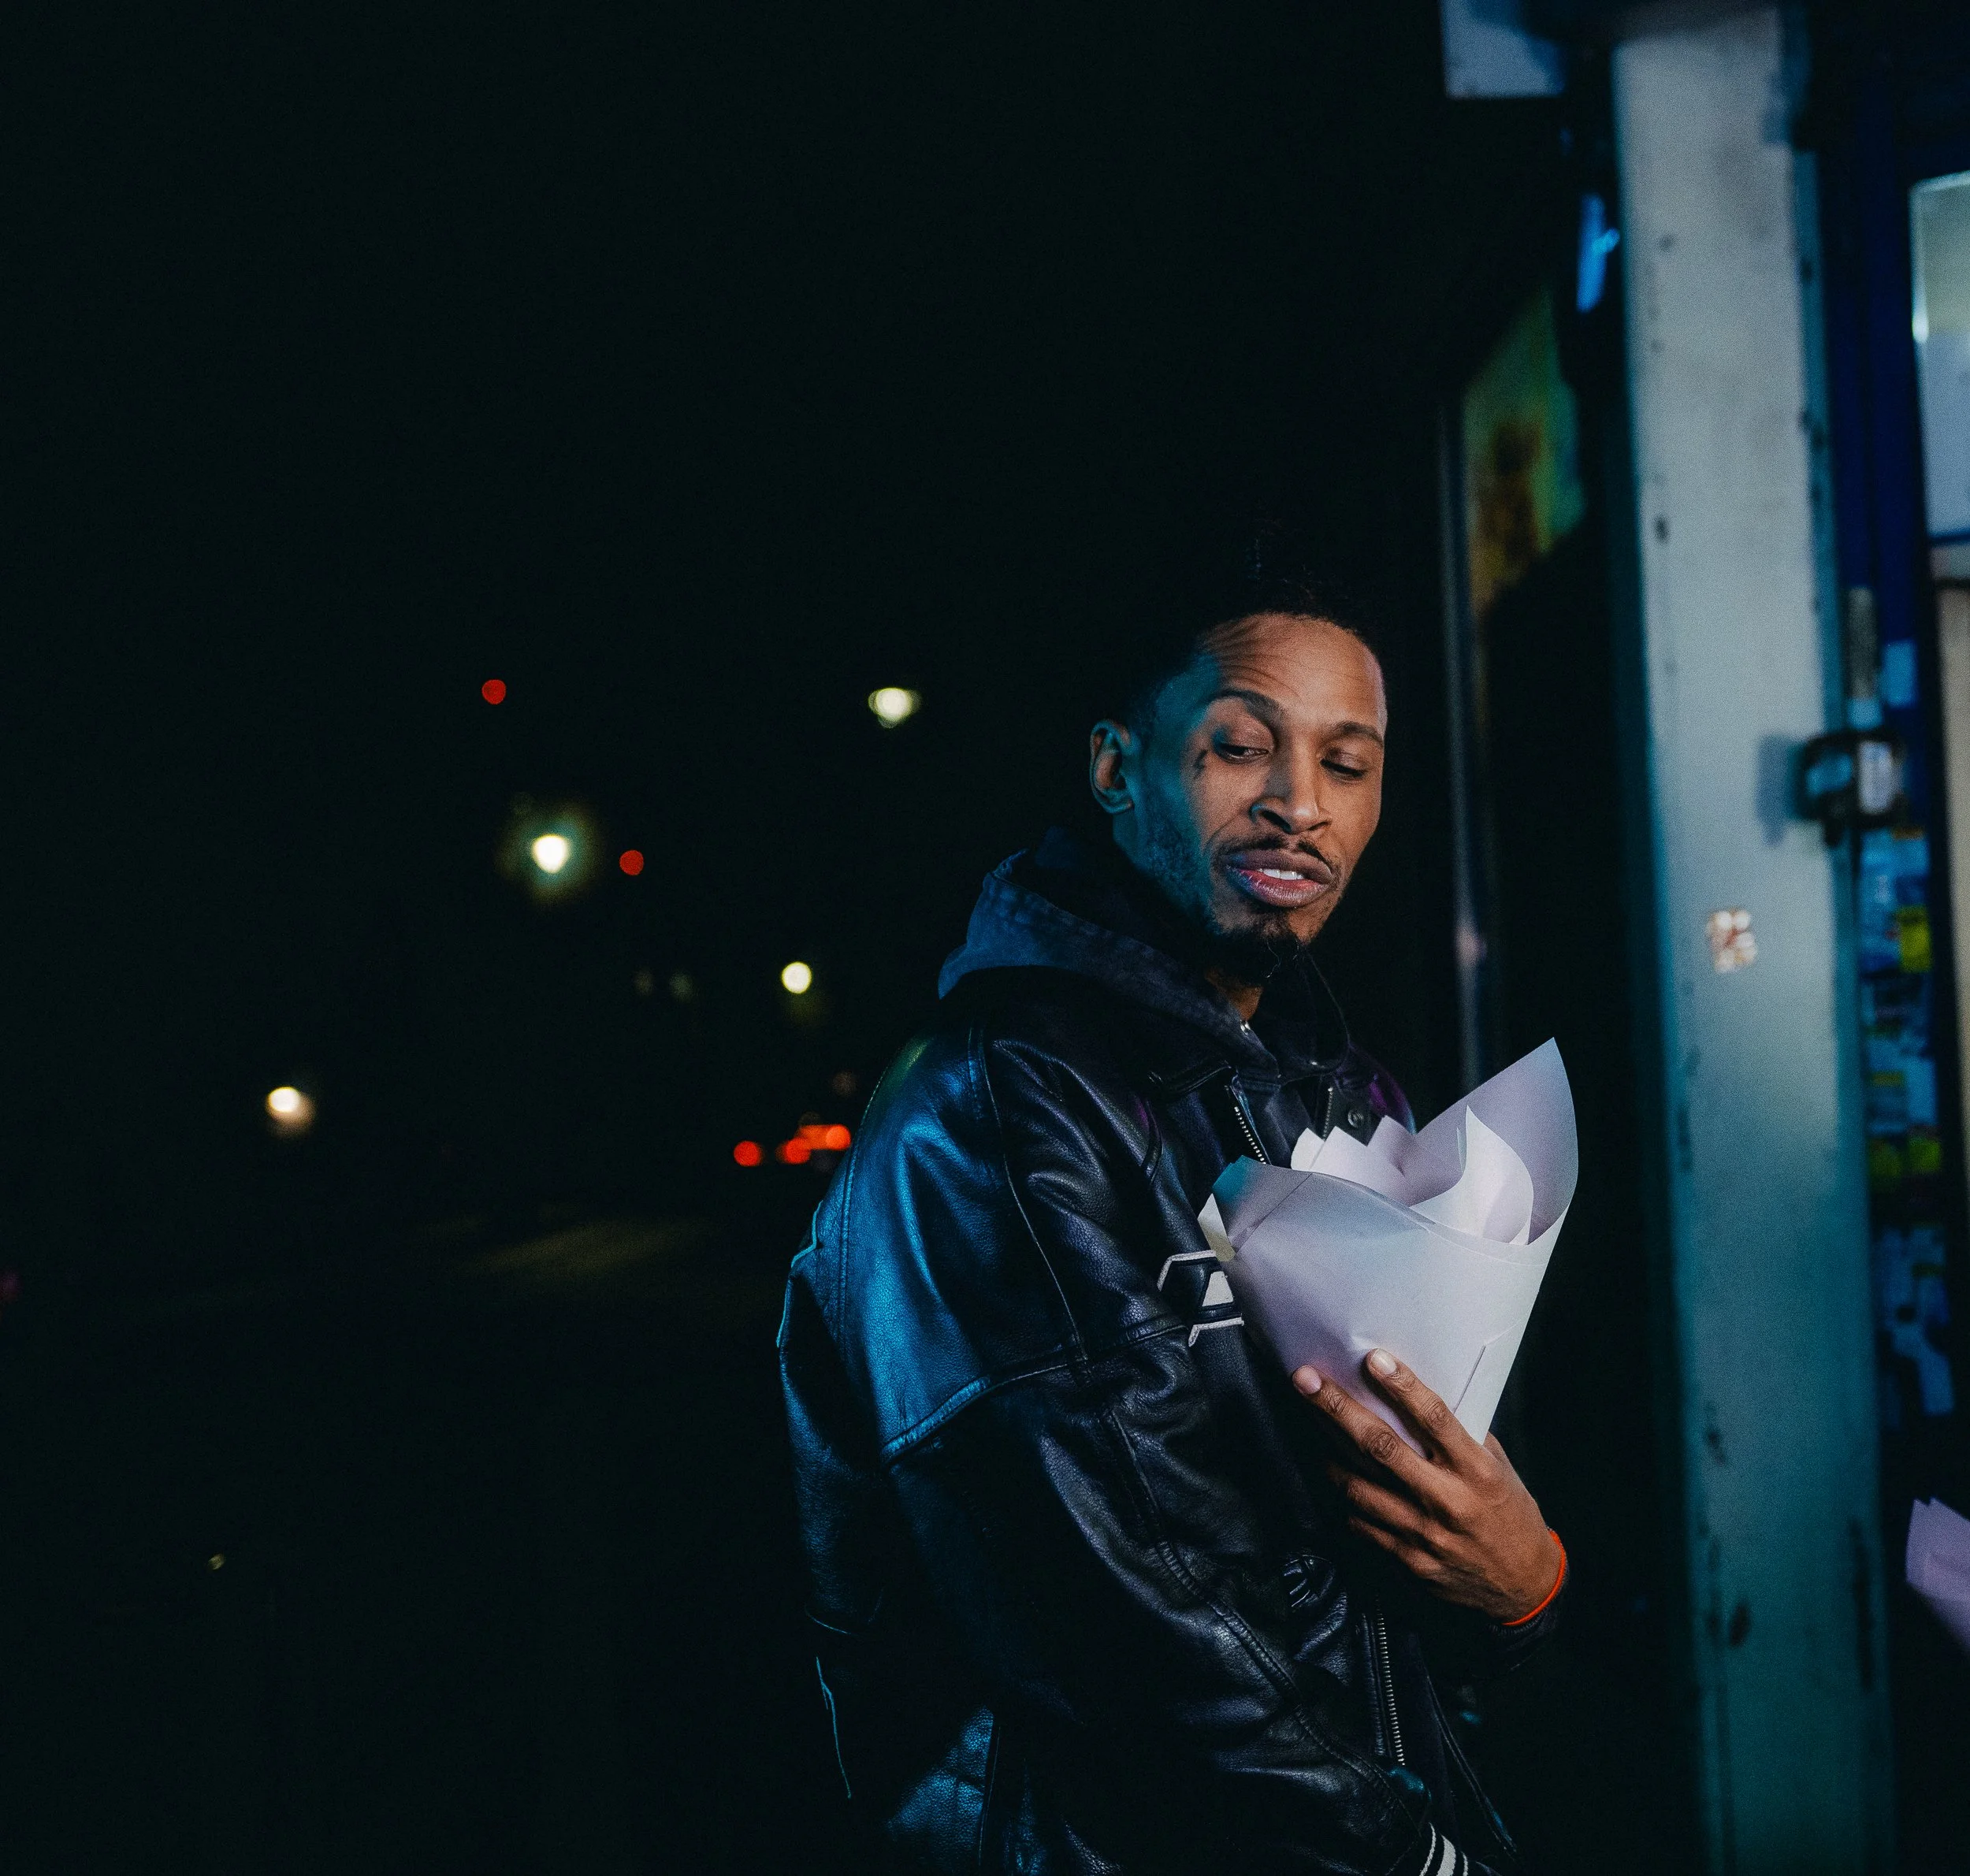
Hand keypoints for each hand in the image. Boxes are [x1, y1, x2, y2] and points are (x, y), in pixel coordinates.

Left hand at [1292, 1350, 1559, 1623]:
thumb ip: (1463, 1437)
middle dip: (1337, 1408)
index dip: (1403, 1387)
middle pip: (1381, 1447)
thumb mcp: (1499, 1469)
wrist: (1522, 1586)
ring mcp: (1423, 1533)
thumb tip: (1417, 1398)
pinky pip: (1361, 1522)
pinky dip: (1344, 1497)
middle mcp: (1447, 1500)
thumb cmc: (1510, 1515)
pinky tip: (1335, 1475)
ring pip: (1359, 1486)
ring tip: (1307, 1423)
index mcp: (1477, 1471)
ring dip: (1326, 1452)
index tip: (1373, 1358)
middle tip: (1305, 1379)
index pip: (1436, 1419)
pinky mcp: (1407, 1560)